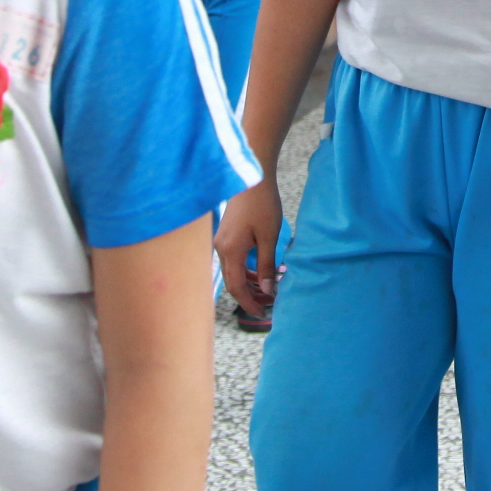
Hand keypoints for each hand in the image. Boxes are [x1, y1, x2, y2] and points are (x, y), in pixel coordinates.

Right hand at [215, 178, 283, 318]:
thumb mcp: (269, 237)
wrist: (252, 176)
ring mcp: (221, 241)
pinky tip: (262, 273)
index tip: (263, 314)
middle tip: (270, 304)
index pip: (237, 287)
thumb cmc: (262, 203)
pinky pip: (234, 260)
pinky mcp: (226, 235)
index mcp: (230, 251)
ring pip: (234, 271)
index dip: (249, 303)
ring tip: (269, 290)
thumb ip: (266, 265)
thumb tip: (268, 290)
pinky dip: (247, 270)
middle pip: (233, 282)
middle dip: (251, 296)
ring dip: (250, 283)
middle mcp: (221, 248)